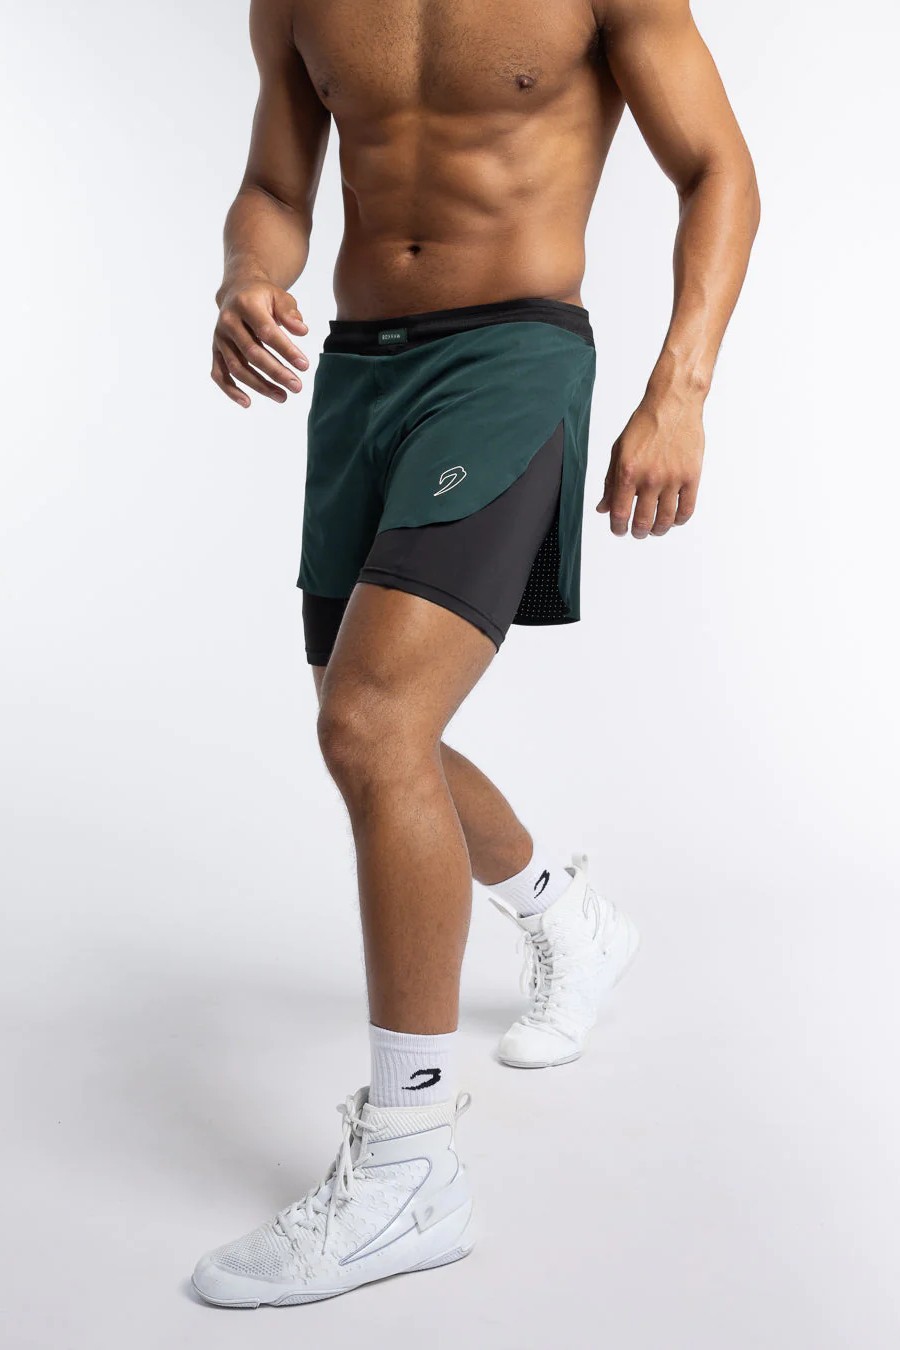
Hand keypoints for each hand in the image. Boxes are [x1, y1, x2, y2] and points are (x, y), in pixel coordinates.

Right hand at [211, 281, 308, 406]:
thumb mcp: (280, 296)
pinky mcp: (216, 350)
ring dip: (260, 386)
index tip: (304, 366)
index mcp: (245, 305)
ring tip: (283, 397)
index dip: (286, 350)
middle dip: (276, 373)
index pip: (266, 332)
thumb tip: (302, 331)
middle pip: (252, 353)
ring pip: (237, 368)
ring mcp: (220, 338)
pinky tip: (247, 403)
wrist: (237, 291)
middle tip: (297, 387)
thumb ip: (290, 313)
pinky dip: (230, 390)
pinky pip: (219, 374)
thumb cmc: (263, 296)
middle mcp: (228, 322)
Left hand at [597, 392, 704, 537]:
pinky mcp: (692, 476)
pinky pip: (686, 509)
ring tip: (655, 529)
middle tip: (637, 532)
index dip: (618, 527)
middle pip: (642, 521)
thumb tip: (602, 508)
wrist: (673, 404)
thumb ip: (610, 481)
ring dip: (658, 530)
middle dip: (637, 532)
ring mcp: (673, 478)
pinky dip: (679, 520)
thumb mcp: (618, 451)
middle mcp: (650, 478)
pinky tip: (674, 520)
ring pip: (665, 520)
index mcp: (628, 472)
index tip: (619, 530)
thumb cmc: (644, 424)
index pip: (620, 513)